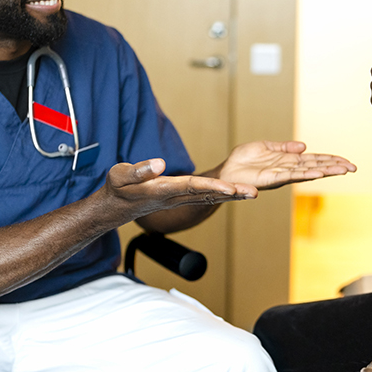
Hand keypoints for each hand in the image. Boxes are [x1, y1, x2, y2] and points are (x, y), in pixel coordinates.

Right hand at [104, 158, 257, 221]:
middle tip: (254, 192)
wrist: (117, 207)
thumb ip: (139, 171)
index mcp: (163, 190)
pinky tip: (239, 193)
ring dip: (233, 196)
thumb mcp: (120, 176)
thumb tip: (160, 164)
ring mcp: (180, 199)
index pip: (191, 187)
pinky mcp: (182, 197)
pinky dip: (224, 194)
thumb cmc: (118, 189)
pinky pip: (207, 196)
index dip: (212, 187)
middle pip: (209, 194)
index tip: (230, 188)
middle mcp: (176, 197)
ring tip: (255, 193)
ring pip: (211, 197)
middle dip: (232, 194)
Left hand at [217, 140, 355, 189]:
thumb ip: (284, 147)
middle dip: (334, 167)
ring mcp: (281, 174)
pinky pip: (292, 175)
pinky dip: (305, 174)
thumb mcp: (265, 147)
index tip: (347, 162)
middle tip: (353, 167)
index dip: (330, 160)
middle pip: (316, 166)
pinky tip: (318, 173)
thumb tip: (303, 146)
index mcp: (288, 160)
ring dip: (325, 171)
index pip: (314, 159)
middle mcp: (288, 168)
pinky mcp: (271, 178)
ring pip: (308, 172)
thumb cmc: (243, 160)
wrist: (225, 171)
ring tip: (342, 170)